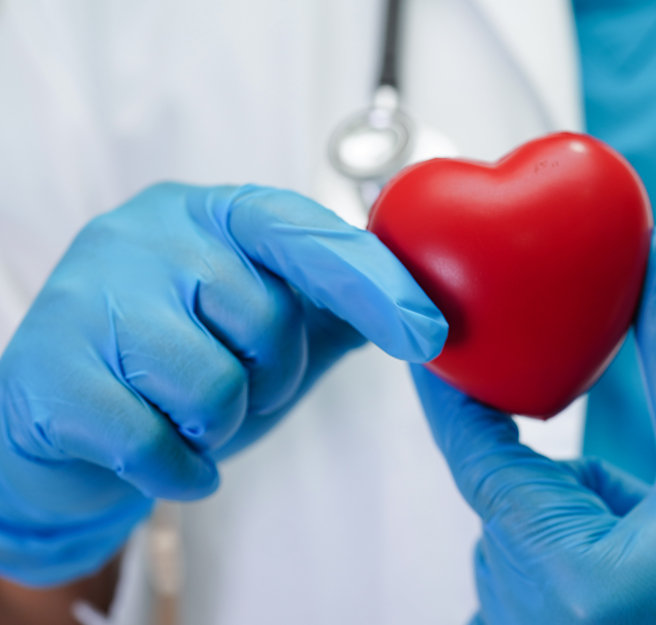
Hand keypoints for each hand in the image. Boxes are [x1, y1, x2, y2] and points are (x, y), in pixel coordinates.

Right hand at [0, 183, 446, 586]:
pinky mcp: (49, 374)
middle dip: (269, 375)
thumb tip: (423, 302)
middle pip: (265, 318)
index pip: (304, 232)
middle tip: (231, 383)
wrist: (68, 429)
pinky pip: (155, 442)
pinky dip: (177, 469)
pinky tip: (160, 456)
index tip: (427, 332)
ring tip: (185, 414)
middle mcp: (146, 235)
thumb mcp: (264, 328)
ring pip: (213, 384)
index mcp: (210, 213)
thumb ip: (336, 305)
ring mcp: (88, 297)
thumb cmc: (180, 368)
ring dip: (218, 425)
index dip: (372, 281)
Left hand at [412, 226, 655, 623]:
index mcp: (574, 577)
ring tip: (649, 520)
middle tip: (604, 440)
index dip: (450, 394)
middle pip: (505, 493)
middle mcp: (541, 618)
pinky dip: (574, 527)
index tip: (431, 342)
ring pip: (522, 522)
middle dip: (543, 453)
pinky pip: (538, 558)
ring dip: (567, 496)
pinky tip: (640, 547)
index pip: (477, 463)